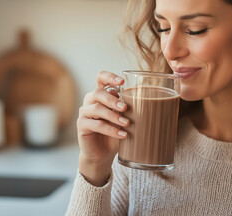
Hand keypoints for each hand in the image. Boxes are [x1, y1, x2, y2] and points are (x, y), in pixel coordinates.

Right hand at [77, 71, 128, 185]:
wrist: (103, 153)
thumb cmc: (115, 132)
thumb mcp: (124, 118)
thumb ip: (130, 108)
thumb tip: (149, 98)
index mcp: (101, 94)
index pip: (101, 78)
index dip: (109, 77)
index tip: (122, 82)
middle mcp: (90, 101)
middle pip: (98, 93)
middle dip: (112, 99)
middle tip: (125, 108)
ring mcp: (84, 113)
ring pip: (96, 109)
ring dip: (113, 116)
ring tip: (126, 123)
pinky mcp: (82, 125)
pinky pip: (96, 125)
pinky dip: (110, 129)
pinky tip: (122, 134)